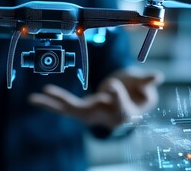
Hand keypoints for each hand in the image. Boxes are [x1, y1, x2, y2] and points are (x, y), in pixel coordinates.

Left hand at [29, 68, 162, 128]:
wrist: (129, 105)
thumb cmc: (137, 94)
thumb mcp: (144, 88)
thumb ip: (146, 82)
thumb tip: (158, 76)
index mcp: (124, 112)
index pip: (119, 105)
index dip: (117, 96)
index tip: (113, 85)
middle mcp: (103, 115)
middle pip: (85, 112)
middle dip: (68, 104)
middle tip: (50, 94)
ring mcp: (91, 113)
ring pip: (69, 110)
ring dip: (51, 104)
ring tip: (33, 98)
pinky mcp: (81, 109)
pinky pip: (64, 107)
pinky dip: (50, 102)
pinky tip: (34, 98)